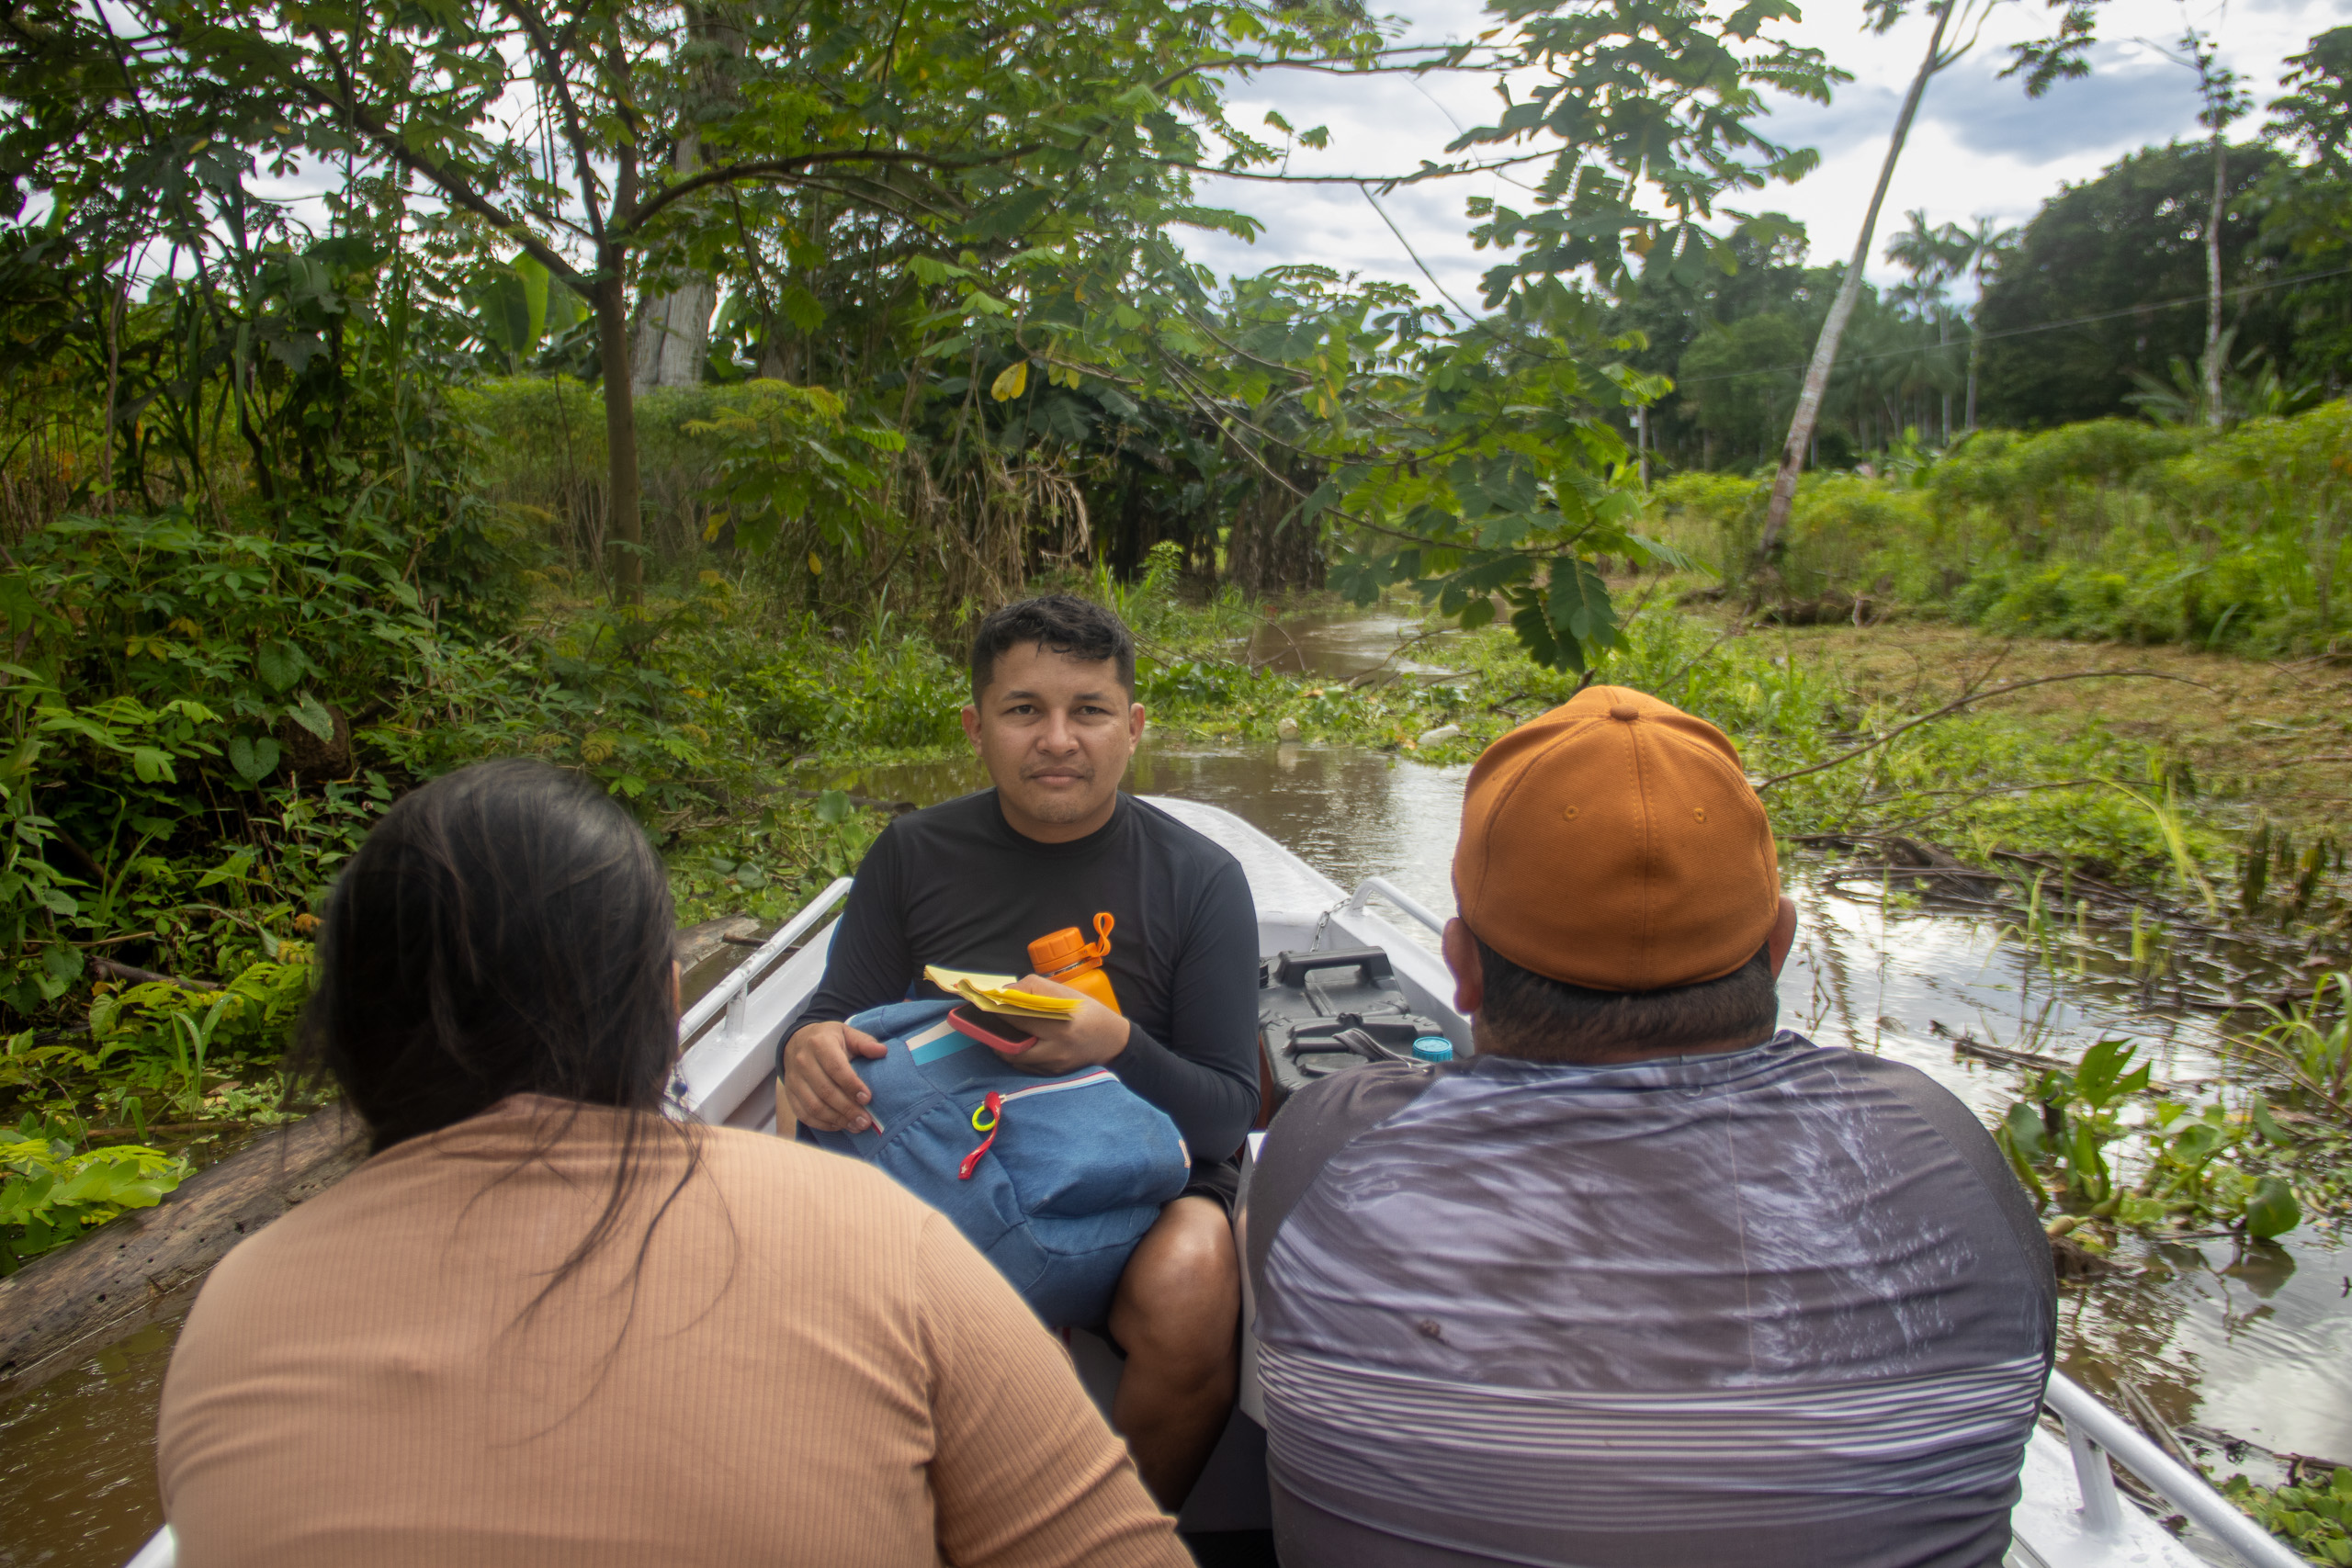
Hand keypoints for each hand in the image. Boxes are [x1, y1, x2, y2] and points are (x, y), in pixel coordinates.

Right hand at [782, 1020, 887, 1131]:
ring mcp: (794, 1079)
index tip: (867, 1099)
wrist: (796, 1041)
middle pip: (825, 1091)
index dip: (852, 1085)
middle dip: (847, 1109)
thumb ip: (865, 1042)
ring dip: (836, 1119)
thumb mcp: (846, 1033)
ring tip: (856, 1126)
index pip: (836, 1068)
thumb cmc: (828, 1039)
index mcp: (819, 1043)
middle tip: (866, 1121)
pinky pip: (803, 1113)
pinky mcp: (790, 1093)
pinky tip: (839, 1125)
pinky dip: (822, 1123)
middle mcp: (803, 1061)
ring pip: (813, 1106)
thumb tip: (882, 1052)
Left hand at [997, 973, 1130, 1074]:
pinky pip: (1024, 1066)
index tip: (985, 1002)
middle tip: (986, 1019)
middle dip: (995, 1030)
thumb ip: (1035, 989)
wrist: (1113, 1042)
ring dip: (1001, 1045)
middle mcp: (1057, 1049)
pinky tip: (1011, 1043)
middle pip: (1012, 1043)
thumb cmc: (1089, 1012)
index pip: (1020, 1017)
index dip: (999, 1010)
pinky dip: (1014, 1054)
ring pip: (1014, 1058)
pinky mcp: (1052, 1074)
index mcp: (1062, 1024)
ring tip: (996, 1031)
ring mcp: (1054, 1065)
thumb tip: (1005, 992)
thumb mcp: (1067, 993)